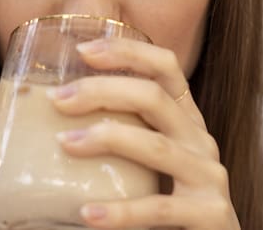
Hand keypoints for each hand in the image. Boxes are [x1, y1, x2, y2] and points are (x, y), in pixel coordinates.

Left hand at [47, 38, 240, 229]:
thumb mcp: (147, 163)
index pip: (166, 68)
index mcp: (187, 121)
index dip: (128, 51)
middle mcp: (201, 142)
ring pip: (156, 147)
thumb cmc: (168, 204)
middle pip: (155, 98)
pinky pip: (158, 209)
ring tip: (65, 143)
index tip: (83, 50)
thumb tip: (52, 126)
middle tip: (58, 100)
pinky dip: (120, 211)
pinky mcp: (210, 214)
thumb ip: (119, 141)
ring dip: (107, 139)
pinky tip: (88, 213)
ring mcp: (209, 177)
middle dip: (103, 91)